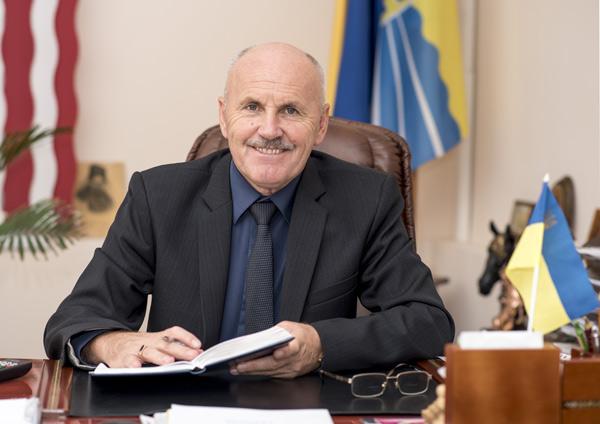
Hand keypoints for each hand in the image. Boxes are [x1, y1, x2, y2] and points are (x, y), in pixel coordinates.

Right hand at [83, 326, 202, 367]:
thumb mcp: (155, 342)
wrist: (110, 343)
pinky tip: (137, 368)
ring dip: (159, 357)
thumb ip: (174, 347)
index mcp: (157, 337)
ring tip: (169, 362)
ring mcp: (135, 350)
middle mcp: (148, 342)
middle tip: (193, 356)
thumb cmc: (138, 345)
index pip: (174, 332)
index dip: (187, 337)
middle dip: (181, 350)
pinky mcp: (122, 359)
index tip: (198, 345)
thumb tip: (196, 351)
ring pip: (148, 352)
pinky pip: (127, 362)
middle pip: (166, 344)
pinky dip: (132, 365)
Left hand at [231, 321, 322, 378]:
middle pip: (273, 364)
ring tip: (237, 368)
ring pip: (270, 372)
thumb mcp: (291, 327)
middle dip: (253, 366)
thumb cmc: (304, 335)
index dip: (284, 352)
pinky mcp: (289, 375)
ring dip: (252, 371)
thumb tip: (260, 338)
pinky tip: (248, 370)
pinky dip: (260, 372)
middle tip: (238, 365)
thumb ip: (276, 332)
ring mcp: (292, 370)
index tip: (276, 354)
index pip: (291, 349)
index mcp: (298, 344)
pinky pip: (272, 375)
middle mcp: (295, 360)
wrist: (319, 347)